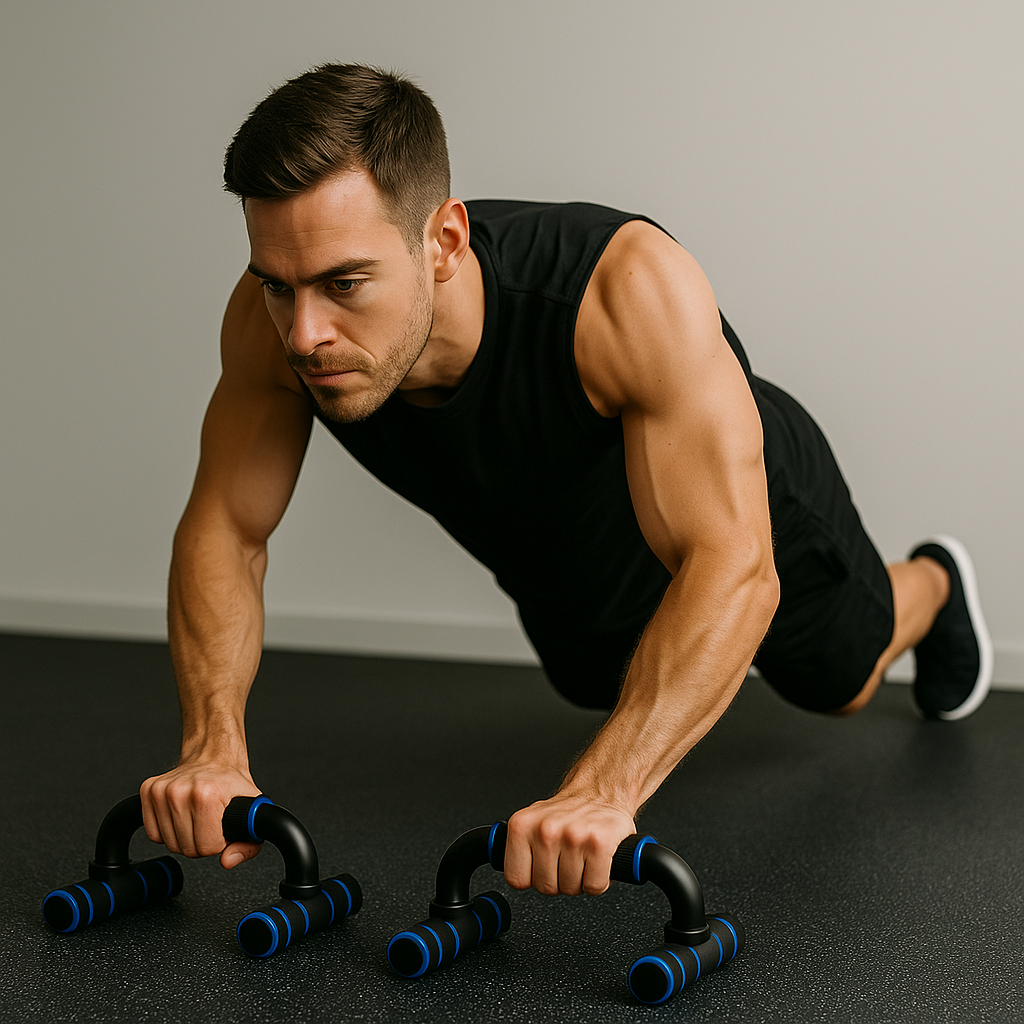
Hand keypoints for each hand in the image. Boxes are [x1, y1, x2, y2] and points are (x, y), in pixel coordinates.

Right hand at [140, 762, 262, 869]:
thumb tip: (227, 861)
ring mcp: (161, 790)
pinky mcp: (148, 790)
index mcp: (207, 794)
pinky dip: (167, 832)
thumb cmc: (231, 784)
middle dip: (202, 842)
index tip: (222, 827)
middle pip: (187, 849)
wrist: (214, 757)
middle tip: (210, 823)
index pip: (207, 847)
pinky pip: (153, 834)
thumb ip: (248, 845)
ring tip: (197, 818)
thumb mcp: (251, 812)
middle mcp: (181, 790)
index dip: (219, 842)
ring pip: (169, 844)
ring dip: (185, 838)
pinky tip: (181, 816)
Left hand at [504, 791, 635, 895]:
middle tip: (567, 858)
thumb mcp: (532, 823)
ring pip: (571, 889)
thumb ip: (519, 847)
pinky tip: (598, 860)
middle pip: (545, 888)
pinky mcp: (598, 844)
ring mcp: (572, 836)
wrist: (601, 791)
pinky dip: (600, 879)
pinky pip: (594, 886)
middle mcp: (545, 830)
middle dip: (559, 880)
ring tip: (582, 856)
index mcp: (522, 825)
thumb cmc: (568, 812)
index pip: (516, 880)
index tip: (542, 867)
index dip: (533, 878)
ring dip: (580, 879)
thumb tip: (501, 867)